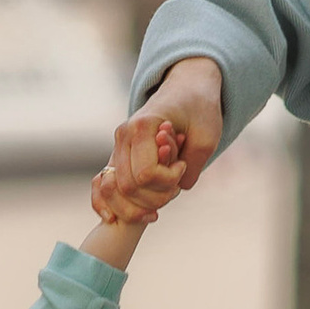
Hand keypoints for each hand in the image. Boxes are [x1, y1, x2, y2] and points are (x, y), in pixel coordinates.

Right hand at [96, 58, 223, 222]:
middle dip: (155, 197)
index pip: (147, 174)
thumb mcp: (208, 137)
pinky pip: (101, 186)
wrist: (186, 89)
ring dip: (137, 205)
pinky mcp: (116, 156)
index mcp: (143, 125)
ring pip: (114, 191)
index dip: (168, 182)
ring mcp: (117, 146)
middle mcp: (123, 135)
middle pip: (128, 187)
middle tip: (176, 186)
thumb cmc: (200, 110)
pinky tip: (114, 219)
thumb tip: (176, 191)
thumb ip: (193, 167)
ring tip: (161, 199)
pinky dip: (105, 204)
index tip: (184, 167)